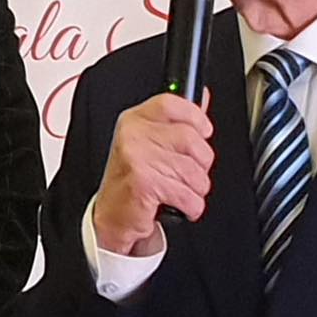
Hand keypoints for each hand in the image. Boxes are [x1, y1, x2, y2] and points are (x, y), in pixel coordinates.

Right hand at [92, 91, 213, 254]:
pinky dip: (191, 207)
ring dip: (196, 189)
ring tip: (181, 192)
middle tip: (189, 174)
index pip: (171, 104)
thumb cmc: (132, 182)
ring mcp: (136, 158)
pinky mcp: (143, 184)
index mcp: (134, 120)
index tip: (204, 131)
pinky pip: (188, 195)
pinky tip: (178, 206)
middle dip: (201, 164)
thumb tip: (202, 98)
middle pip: (191, 139)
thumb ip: (177, 121)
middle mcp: (132, 136)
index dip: (195, 117)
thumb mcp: (150, 144)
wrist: (113, 217)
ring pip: (193, 171)